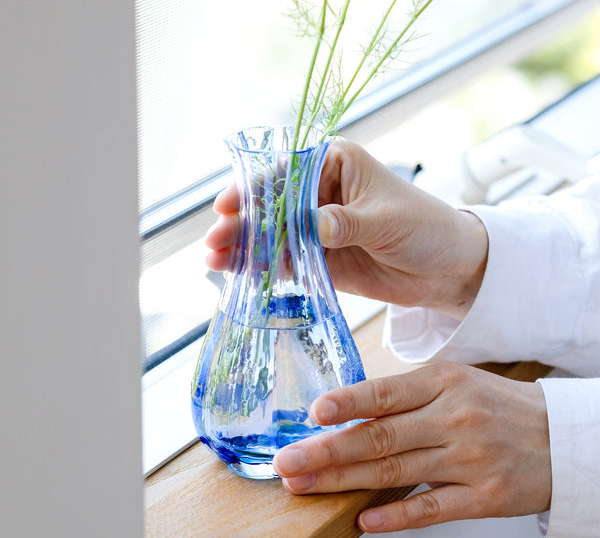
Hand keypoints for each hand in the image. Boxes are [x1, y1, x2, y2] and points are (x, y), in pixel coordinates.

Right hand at [206, 139, 487, 319]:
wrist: (447, 268)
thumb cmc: (425, 227)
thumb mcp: (386, 219)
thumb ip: (345, 222)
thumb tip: (307, 225)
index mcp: (336, 164)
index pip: (286, 171)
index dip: (254, 188)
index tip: (228, 205)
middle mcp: (321, 192)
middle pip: (272, 204)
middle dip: (243, 221)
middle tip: (215, 240)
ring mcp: (317, 226)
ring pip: (272, 233)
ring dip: (244, 245)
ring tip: (215, 260)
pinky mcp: (319, 257)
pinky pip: (285, 260)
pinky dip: (263, 266)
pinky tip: (240, 273)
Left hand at [273, 362, 550, 533]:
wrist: (561, 435)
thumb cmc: (495, 402)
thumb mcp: (453, 381)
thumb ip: (405, 395)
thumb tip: (349, 410)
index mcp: (443, 382)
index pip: (385, 392)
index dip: (348, 402)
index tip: (313, 413)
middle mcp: (454, 418)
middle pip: (380, 436)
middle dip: (327, 450)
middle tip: (287, 461)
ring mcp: (469, 459)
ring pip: (395, 472)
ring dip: (345, 481)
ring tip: (305, 485)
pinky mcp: (485, 497)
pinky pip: (432, 509)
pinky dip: (396, 516)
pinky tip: (363, 520)